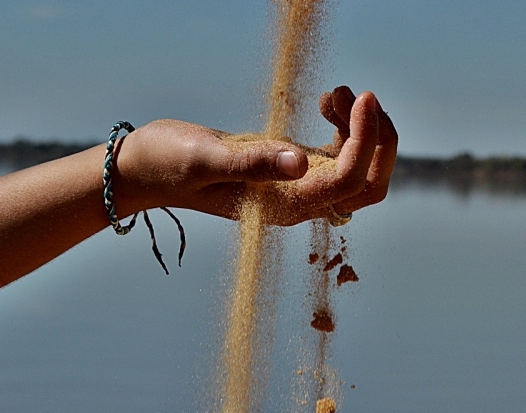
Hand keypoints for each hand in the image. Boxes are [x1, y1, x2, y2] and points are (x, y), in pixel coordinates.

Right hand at [111, 87, 397, 226]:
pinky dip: (345, 124)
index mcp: (286, 207)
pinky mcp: (295, 166)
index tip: (361, 96)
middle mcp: (301, 201)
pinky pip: (341, 152)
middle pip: (368, 185)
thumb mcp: (205, 160)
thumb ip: (252, 163)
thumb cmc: (169, 164)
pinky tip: (326, 99)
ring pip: (360, 167)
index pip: (348, 181)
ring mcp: (301, 185)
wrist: (146, 168)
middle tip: (365, 97)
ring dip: (363, 128)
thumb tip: (300, 161)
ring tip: (335, 92)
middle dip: (379, 142)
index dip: (365, 141)